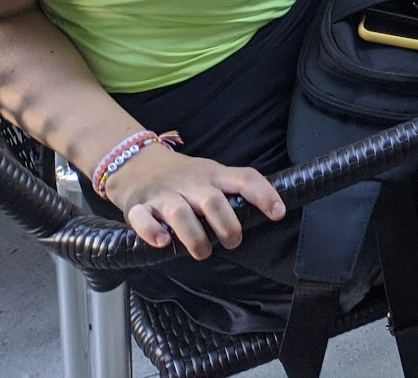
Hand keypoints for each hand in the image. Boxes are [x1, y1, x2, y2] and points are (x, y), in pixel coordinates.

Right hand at [105, 143, 283, 259]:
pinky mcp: (138, 207)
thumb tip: (267, 212)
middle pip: (213, 201)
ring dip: (194, 237)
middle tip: (233, 242)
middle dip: (227, 225)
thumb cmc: (185, 176)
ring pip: (180, 213)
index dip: (264, 194)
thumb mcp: (212, 174)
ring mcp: (163, 194)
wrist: (138, 164)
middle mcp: (190, 182)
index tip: (278, 213)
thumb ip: (233, 190)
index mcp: (213, 174)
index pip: (244, 178)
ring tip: (203, 252)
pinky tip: (163, 243)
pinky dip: (152, 232)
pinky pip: (142, 219)